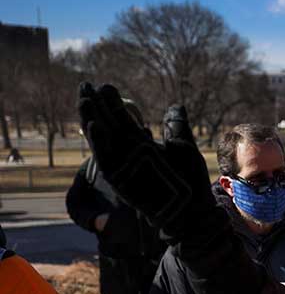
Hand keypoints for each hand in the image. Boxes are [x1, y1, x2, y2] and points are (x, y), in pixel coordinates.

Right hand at [78, 85, 221, 244]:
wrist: (191, 209)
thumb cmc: (190, 179)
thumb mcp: (184, 147)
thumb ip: (176, 126)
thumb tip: (175, 105)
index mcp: (142, 143)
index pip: (122, 118)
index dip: (112, 102)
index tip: (104, 84)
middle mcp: (130, 152)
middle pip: (107, 124)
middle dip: (96, 105)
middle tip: (84, 84)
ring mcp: (124, 165)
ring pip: (102, 139)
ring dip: (91, 119)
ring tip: (84, 99)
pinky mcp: (121, 179)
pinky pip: (107, 160)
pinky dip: (100, 143)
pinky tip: (94, 125)